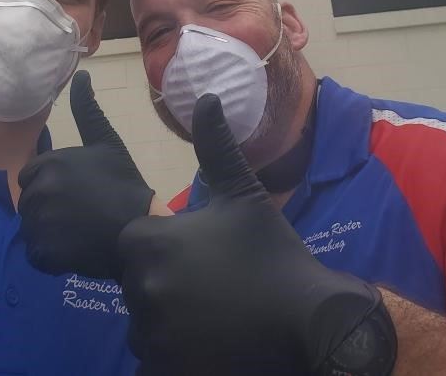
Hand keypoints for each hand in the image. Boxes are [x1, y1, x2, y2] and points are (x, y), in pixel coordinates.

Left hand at [18, 70, 154, 279]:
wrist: (142, 226)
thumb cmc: (125, 183)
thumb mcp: (106, 141)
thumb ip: (87, 109)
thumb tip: (81, 73)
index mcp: (50, 163)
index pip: (30, 176)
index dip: (49, 185)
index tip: (73, 193)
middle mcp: (40, 191)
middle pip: (28, 203)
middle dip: (47, 208)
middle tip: (78, 214)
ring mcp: (41, 224)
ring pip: (30, 228)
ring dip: (48, 232)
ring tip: (77, 232)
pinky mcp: (45, 253)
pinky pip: (35, 254)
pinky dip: (49, 256)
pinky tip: (72, 250)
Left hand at [118, 94, 382, 375]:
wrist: (310, 320)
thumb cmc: (273, 253)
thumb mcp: (244, 195)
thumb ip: (216, 147)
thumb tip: (206, 96)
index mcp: (149, 242)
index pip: (134, 245)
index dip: (166, 250)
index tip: (201, 256)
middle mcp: (141, 286)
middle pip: (138, 284)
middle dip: (165, 285)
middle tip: (211, 287)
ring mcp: (152, 332)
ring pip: (145, 321)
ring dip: (168, 319)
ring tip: (214, 314)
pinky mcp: (165, 366)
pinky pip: (155, 356)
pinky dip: (175, 352)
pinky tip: (210, 342)